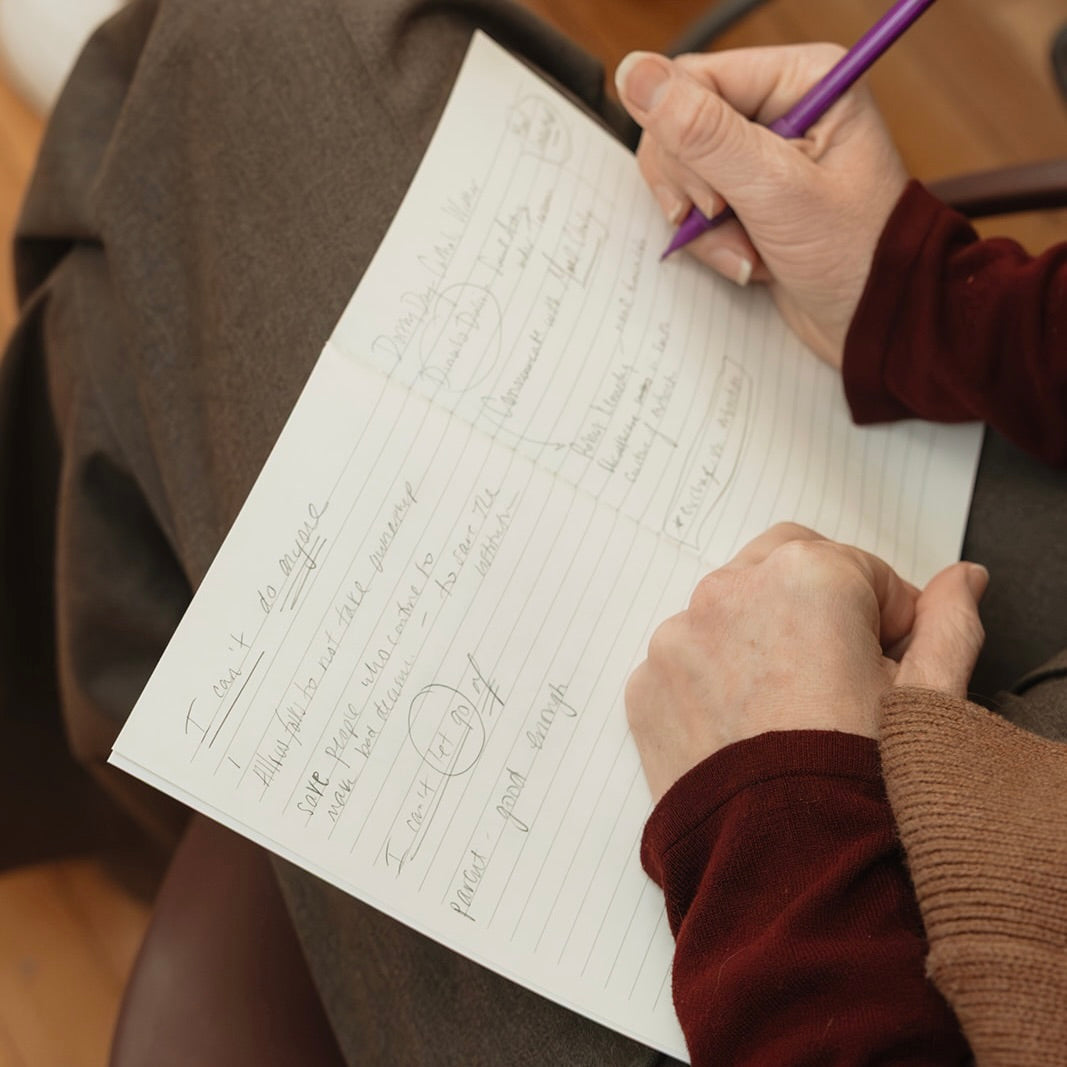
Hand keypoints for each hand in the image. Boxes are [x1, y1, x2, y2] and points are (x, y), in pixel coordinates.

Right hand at [614, 47, 909, 366]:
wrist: (875, 323)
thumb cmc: (854, 257)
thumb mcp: (774, 191)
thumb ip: (703, 134)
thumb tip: (636, 74)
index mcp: (800, 79)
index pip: (693, 81)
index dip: (684, 142)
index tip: (714, 198)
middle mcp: (779, 106)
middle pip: (679, 126)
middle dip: (695, 192)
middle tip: (729, 222)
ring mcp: (760, 154)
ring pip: (681, 173)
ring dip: (703, 227)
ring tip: (748, 251)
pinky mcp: (747, 194)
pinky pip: (694, 207)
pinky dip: (710, 242)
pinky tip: (749, 259)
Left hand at [625, 524, 986, 801]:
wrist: (784, 869)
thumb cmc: (858, 783)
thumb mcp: (927, 698)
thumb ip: (946, 623)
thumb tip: (960, 581)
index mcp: (806, 576)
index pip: (859, 569)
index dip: (885, 619)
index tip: (886, 665)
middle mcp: (729, 592)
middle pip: (783, 569)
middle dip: (815, 605)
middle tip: (838, 673)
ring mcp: (676, 638)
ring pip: (727, 614)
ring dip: (757, 640)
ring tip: (788, 712)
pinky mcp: (644, 685)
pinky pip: (685, 664)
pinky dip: (711, 682)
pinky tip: (743, 732)